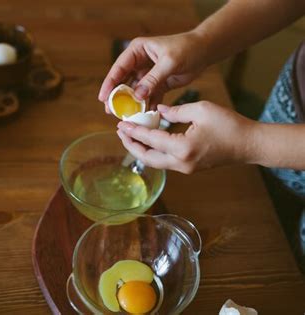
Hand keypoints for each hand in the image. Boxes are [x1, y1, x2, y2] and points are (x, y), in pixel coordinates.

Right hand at [98, 31, 207, 109]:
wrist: (205, 51)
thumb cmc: (187, 49)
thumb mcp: (169, 62)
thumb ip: (152, 79)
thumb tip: (137, 96)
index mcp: (138, 50)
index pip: (119, 68)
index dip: (109, 83)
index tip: (103, 97)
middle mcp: (139, 62)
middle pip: (123, 81)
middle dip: (116, 97)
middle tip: (110, 111)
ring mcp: (147, 74)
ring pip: (134, 91)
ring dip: (130, 104)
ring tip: (124, 117)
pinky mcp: (157, 83)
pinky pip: (148, 97)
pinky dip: (145, 106)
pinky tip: (142, 116)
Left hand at [117, 101, 256, 173]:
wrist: (249, 144)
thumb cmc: (229, 124)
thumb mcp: (201, 110)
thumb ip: (176, 110)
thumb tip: (158, 111)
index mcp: (182, 148)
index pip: (150, 139)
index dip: (134, 131)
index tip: (121, 124)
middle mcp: (180, 163)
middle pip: (147, 157)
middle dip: (131, 144)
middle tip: (121, 131)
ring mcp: (185, 168)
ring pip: (155, 161)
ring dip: (141, 149)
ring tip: (131, 136)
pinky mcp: (189, 168)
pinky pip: (165, 161)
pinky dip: (154, 151)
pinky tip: (149, 139)